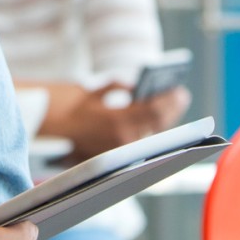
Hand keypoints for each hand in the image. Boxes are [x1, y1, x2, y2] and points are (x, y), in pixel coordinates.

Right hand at [54, 83, 191, 162]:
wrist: (57, 130)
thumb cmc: (76, 107)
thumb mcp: (97, 91)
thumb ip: (120, 87)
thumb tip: (139, 88)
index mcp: (116, 120)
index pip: (154, 111)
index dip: (169, 101)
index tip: (179, 90)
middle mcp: (123, 138)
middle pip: (159, 124)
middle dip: (172, 108)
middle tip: (181, 95)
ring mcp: (123, 147)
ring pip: (154, 133)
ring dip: (166, 117)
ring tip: (175, 104)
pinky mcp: (121, 152)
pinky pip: (145, 138)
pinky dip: (155, 126)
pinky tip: (162, 115)